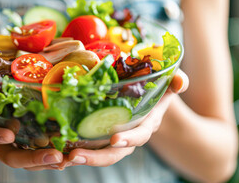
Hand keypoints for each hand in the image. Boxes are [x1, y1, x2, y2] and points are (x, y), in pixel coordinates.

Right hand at [0, 66, 62, 169]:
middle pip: (14, 157)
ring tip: (68, 160)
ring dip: (49, 161)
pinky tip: (72, 154)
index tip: (9, 133)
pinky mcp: (29, 142)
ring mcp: (15, 144)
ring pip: (31, 159)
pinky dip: (55, 155)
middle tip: (55, 157)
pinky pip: (41, 152)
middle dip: (33, 159)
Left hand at [57, 69, 188, 169]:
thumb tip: (181, 82)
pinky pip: (88, 145)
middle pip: (115, 153)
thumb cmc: (156, 86)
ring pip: (99, 153)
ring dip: (82, 157)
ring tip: (64, 157)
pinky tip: (58, 151)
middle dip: (97, 157)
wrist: (146, 95)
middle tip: (76, 155)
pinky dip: (74, 150)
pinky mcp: (98, 134)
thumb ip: (176, 80)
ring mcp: (113, 136)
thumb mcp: (167, 81)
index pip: (140, 135)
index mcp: (146, 123)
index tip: (115, 139)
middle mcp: (130, 134)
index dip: (129, 138)